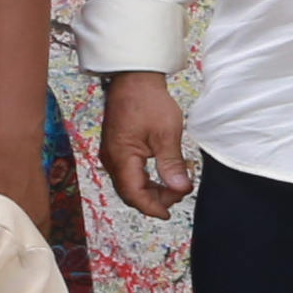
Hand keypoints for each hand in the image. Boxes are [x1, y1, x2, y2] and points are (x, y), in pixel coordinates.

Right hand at [98, 72, 193, 219]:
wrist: (133, 80)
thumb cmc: (149, 103)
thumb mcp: (167, 134)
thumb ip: (172, 164)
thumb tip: (181, 189)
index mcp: (122, 157)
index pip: (134, 194)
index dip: (152, 207)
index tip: (170, 212)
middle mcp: (112, 159)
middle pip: (129, 193)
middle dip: (153, 200)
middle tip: (178, 194)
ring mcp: (111, 154)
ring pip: (128, 184)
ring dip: (149, 190)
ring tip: (173, 186)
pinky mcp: (115, 149)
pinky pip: (127, 173)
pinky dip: (143, 180)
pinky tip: (159, 176)